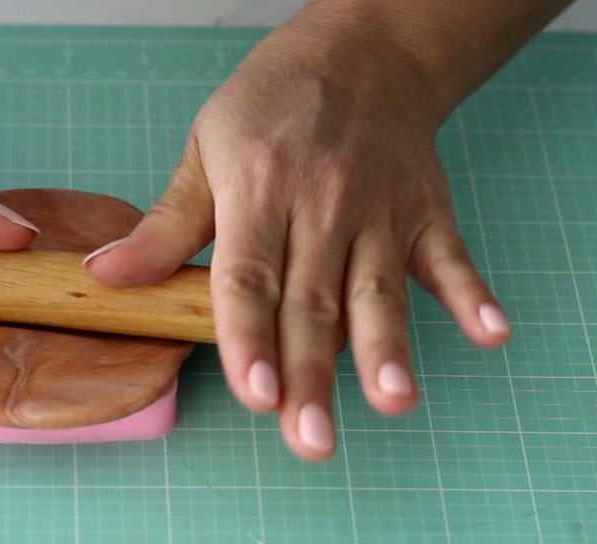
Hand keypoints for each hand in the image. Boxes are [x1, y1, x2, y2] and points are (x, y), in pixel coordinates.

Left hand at [84, 11, 511, 460]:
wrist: (365, 50)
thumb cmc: (272, 104)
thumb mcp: (205, 149)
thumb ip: (164, 226)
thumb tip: (104, 277)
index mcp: (259, 190)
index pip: (249, 277)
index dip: (250, 338)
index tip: (255, 395)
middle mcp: (323, 204)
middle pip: (313, 302)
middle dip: (312, 375)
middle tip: (309, 439)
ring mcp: (381, 210)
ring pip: (379, 289)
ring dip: (389, 347)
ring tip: (393, 400)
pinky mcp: (427, 212)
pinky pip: (451, 257)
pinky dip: (473, 295)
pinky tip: (491, 335)